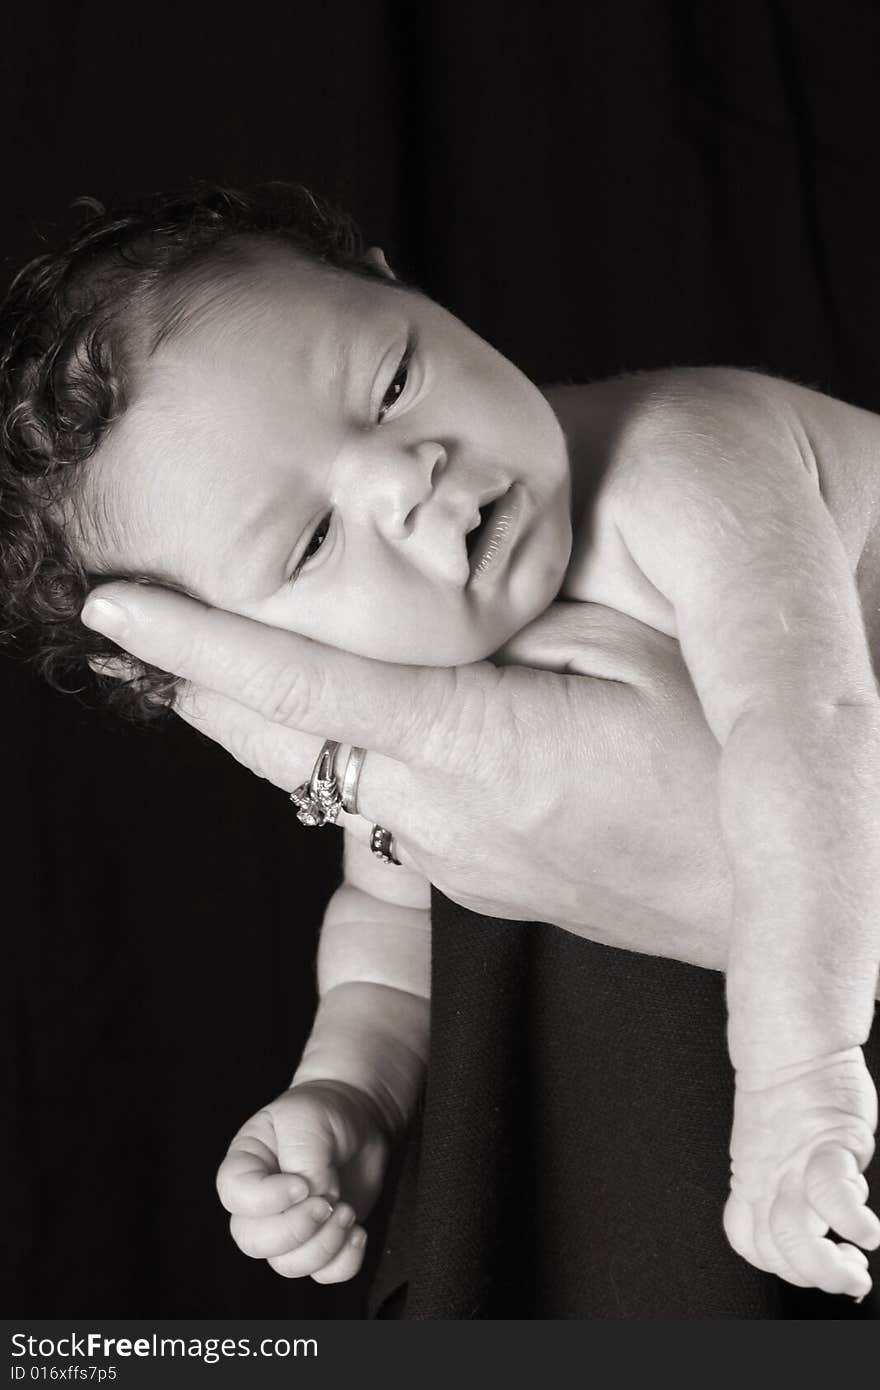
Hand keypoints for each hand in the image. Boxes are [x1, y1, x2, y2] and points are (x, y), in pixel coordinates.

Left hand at [81, 584, 731, 968]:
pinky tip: (338, 710)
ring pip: (313, 779)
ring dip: (254, 717)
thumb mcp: (639, 659)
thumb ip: (520, 625)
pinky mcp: (473, 879)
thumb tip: (428, 589)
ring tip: (198, 654)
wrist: (771, 909)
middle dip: (198, 679)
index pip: (310, 690)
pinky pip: (372, 807)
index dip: (203, 643)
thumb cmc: (731, 772)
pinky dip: (328, 752)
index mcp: (489, 753)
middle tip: (130, 618)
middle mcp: (449, 821)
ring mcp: (456, 861)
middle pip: (280, 743)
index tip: (117, 606)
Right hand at [215, 1080, 387, 1282]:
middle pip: (253, 1241)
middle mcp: (261, 1202)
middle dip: (295, 1230)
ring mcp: (290, 1225)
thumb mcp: (307, 1119)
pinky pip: (324, 1274)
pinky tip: (357, 1231)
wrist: (358, 1117)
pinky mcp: (321, 1240)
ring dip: (322, 1246)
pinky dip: (344, 1262)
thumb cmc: (323, 1111)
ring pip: (287, 1264)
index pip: (234, 1195)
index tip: (302, 1184)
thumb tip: (317, 1201)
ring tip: (347, 1212)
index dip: (266, 1200)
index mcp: (246, 1164)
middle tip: (328, 1203)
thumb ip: (305, 1160)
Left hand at [723, 1047, 879, 1298]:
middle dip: (811, 1278)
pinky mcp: (824, 1142)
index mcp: (754, 1179)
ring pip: (794, 1235)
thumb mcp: (783, 1138)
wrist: (793, 1041)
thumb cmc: (797, 1088)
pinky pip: (830, 1195)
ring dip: (827, 1267)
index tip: (817, 1269)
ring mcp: (794, 1162)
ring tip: (854, 1268)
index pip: (752, 1243)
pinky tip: (866, 1230)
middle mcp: (769, 1176)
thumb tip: (837, 1211)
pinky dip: (849, 1222)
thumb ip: (798, 1176)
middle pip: (773, 1248)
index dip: (783, 1268)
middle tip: (846, 1278)